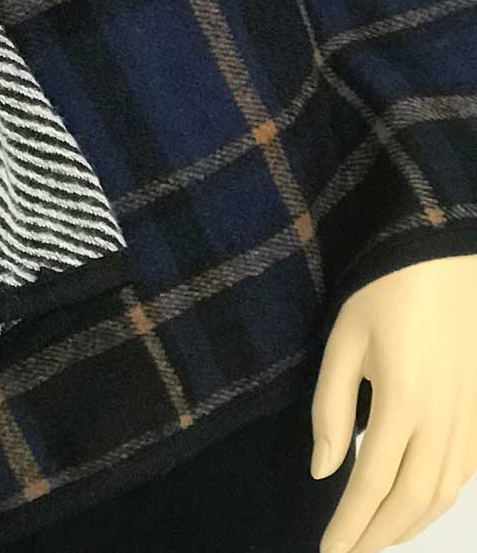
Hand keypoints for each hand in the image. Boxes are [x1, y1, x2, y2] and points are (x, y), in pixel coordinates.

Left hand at [313, 253, 476, 552]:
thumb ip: (332, 406)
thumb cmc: (386, 292)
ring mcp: (471, 422)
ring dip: (409, 524)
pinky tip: (414, 505)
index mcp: (403, 403)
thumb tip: (324, 471)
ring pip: (443, 494)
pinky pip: (462, 475)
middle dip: (379, 535)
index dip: (350, 525)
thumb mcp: (344, 339)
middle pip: (413, 500)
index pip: (372, 483)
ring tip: (374, 538)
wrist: (448, 260)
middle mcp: (444, 422)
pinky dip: (437, 501)